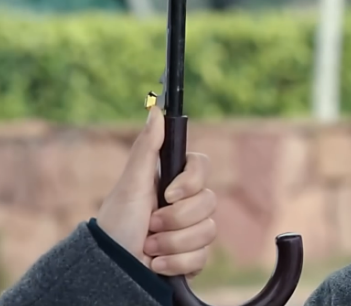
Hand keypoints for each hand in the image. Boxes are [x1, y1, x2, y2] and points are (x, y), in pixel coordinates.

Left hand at [96, 105, 217, 277]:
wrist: (111, 269)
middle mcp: (186, 204)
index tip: (168, 194)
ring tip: (148, 247)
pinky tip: (156, 264)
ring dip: (172, 243)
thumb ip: (147, 147)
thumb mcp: (130, 184)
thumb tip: (155, 111)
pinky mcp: (194, 257)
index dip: (190, 182)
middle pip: (209, 202)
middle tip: (149, 225)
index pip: (203, 167)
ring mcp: (192, 231)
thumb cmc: (117, 224)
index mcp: (173, 182)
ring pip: (208, 231)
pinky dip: (175, 263)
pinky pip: (202, 257)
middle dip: (175, 219)